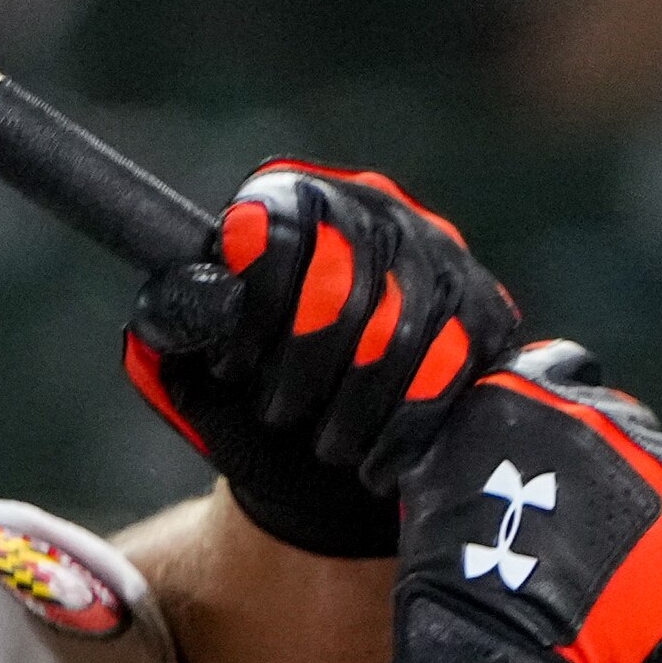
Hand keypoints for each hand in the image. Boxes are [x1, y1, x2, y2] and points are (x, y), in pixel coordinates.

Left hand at [127, 163, 520, 557]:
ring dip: (353, 408)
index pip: (274, 232)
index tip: (232, 368)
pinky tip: (373, 461)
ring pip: (400, 335)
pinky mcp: (487, 312)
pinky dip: (404, 428)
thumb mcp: (189, 362)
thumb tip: (191, 302)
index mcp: (292, 201)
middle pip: (343, 288)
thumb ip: (174, 324)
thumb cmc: (246, 396)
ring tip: (325, 445)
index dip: (252, 310)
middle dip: (304, 369)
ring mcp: (441, 255)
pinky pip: (454, 370)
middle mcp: (374, 208)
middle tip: (279, 415)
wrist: (315, 458)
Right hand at [370, 341, 661, 662]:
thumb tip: (493, 433)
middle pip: (641, 434)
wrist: (495, 662)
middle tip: (600, 554)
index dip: (576, 428)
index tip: (565, 477)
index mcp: (521, 394)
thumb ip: (473, 447)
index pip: (571, 375)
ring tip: (647, 587)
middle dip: (630, 484)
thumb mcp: (430, 488)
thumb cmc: (451, 595)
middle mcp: (602, 414)